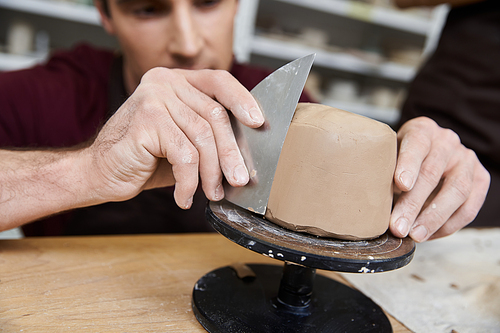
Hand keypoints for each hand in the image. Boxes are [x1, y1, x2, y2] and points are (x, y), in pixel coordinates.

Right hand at [85, 67, 263, 208]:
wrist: (100, 173)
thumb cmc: (144, 159)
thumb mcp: (182, 141)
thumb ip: (208, 134)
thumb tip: (246, 152)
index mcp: (176, 81)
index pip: (219, 80)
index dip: (243, 100)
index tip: (259, 123)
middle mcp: (164, 82)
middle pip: (215, 115)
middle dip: (231, 154)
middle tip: (240, 180)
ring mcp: (153, 97)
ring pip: (203, 137)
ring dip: (212, 172)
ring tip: (211, 193)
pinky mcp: (146, 119)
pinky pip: (184, 155)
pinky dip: (189, 181)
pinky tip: (184, 196)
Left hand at [390, 117, 489, 241]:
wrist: (428, 152)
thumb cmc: (401, 157)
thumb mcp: (389, 155)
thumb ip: (383, 171)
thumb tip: (371, 205)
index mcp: (422, 130)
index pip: (416, 144)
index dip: (408, 164)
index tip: (400, 184)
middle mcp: (446, 141)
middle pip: (432, 172)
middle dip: (413, 204)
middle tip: (398, 226)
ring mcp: (466, 159)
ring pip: (456, 191)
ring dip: (433, 218)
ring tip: (415, 235)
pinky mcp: (480, 178)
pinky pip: (469, 207)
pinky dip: (449, 225)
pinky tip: (429, 234)